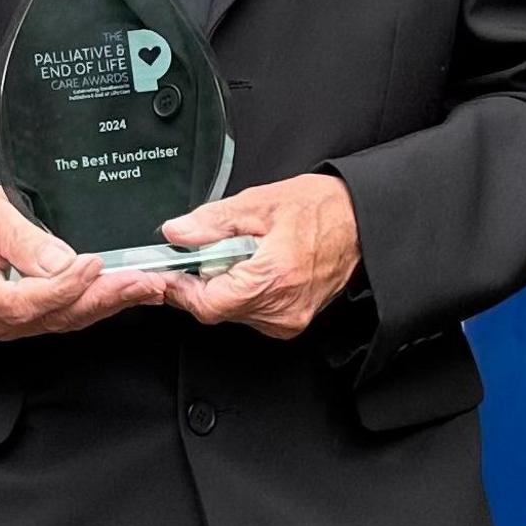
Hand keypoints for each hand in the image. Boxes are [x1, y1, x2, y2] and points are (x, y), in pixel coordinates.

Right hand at [0, 182, 171, 340]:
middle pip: (51, 316)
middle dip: (101, 298)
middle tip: (141, 281)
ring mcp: (9, 325)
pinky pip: (69, 315)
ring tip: (147, 285)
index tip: (92, 266)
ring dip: (110, 301)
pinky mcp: (31, 321)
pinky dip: (101, 302)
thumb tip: (60, 263)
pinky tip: (130, 292)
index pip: (21, 302)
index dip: (62, 288)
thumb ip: (22, 239)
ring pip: (66, 319)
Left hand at [156, 173, 361, 339]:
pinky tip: (254, 268)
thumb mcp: (258, 203)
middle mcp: (282, 307)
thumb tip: (177, 232)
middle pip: (217, 309)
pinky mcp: (292, 322)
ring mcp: (289, 319)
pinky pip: (251, 313)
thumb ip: (212, 221)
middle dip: (202, 281)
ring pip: (232, 312)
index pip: (208, 303)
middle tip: (206, 251)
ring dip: (223, 287)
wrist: (358, 222)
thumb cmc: (320, 209)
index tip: (167, 273)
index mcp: (273, 277)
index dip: (181, 289)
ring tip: (240, 255)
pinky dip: (242, 292)